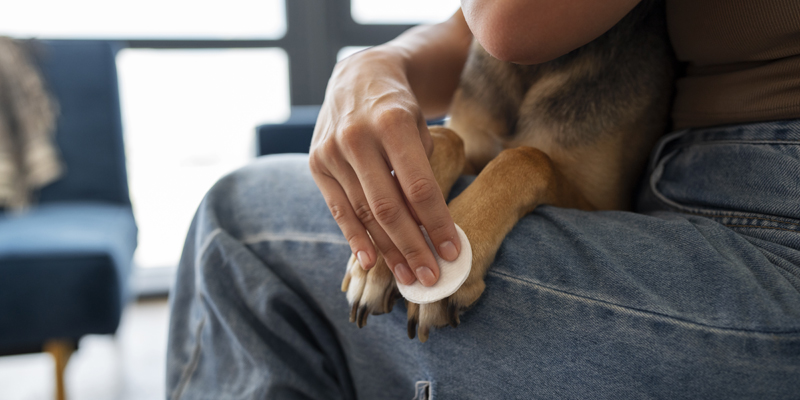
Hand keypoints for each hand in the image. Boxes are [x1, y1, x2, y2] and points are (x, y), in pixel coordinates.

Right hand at [309, 47, 461, 286]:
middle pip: (388, 207)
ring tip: (409, 276)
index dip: (437, 224)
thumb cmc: (399, 108)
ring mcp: (331, 151)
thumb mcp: (421, 127)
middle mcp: (356, 137)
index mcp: (392, 123)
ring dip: (388, 251)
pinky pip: (338, 210)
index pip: (419, 187)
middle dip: (413, 247)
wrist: (357, 77)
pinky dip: (355, 239)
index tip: (454, 252)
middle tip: (431, 278)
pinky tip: (372, 263)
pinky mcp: (315, 163)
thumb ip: (423, 171)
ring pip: (363, 214)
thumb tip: (431, 228)